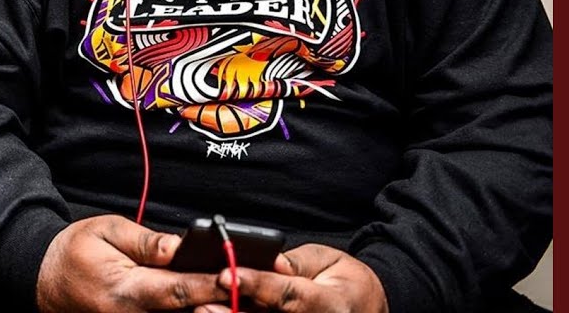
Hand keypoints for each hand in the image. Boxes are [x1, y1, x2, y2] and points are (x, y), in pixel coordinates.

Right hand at [35, 214, 228, 312]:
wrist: (45, 280)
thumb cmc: (75, 252)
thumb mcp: (107, 231)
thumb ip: (145, 241)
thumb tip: (178, 246)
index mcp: (126, 291)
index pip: (178, 290)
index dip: (211, 285)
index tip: (237, 276)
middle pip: (187, 312)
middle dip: (220, 299)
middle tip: (250, 285)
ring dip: (208, 306)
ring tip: (238, 292)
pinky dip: (191, 308)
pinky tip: (212, 296)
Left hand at [193, 244, 388, 312]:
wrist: (365, 310)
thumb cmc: (345, 282)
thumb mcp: (330, 260)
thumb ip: (300, 262)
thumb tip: (273, 261)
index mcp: (331, 303)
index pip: (288, 295)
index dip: (257, 286)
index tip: (227, 274)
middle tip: (203, 305)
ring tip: (205, 312)